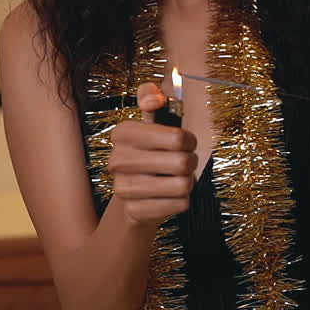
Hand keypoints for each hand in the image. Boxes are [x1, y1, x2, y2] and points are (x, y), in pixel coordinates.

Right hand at [108, 82, 197, 225]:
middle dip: (191, 162)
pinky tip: (169, 197)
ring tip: (177, 179)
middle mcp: (118, 160)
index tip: (182, 141)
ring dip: (187, 182)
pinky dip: (182, 201)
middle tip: (184, 162)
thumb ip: (151, 97)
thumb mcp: (152, 121)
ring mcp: (123, 188)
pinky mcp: (134, 212)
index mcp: (123, 133)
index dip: (187, 140)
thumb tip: (156, 98)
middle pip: (183, 162)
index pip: (176, 137)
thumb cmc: (152, 152)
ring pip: (183, 185)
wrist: (135, 194)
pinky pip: (179, 204)